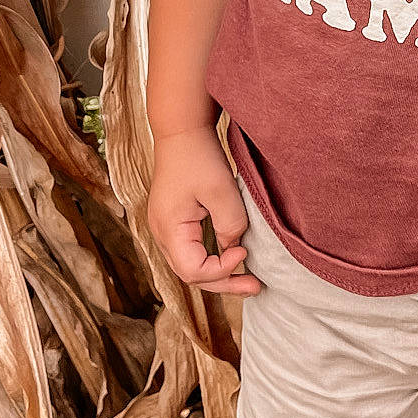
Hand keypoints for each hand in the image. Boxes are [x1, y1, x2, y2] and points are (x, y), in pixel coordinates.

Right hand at [146, 127, 261, 294]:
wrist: (182, 131)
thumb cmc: (198, 156)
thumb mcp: (221, 190)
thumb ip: (230, 224)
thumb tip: (235, 248)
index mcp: (169, 229)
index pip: (193, 271)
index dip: (222, 270)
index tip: (244, 252)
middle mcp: (162, 234)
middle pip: (191, 274)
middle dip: (224, 282)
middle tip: (255, 286)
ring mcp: (166, 229)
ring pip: (191, 265)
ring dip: (219, 273)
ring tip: (248, 279)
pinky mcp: (175, 221)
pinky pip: (192, 250)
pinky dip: (212, 258)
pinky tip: (232, 257)